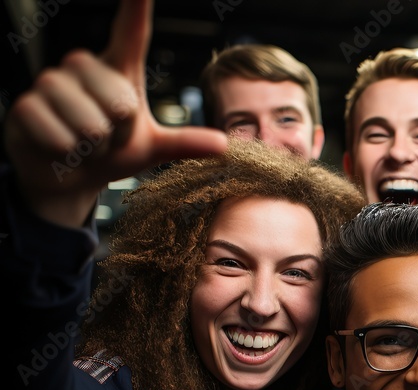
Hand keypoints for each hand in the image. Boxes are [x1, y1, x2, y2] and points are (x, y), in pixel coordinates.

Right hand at [3, 0, 226, 226]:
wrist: (68, 178)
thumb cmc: (110, 153)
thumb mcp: (152, 149)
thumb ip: (184, 144)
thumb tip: (224, 145)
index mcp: (118, 70)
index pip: (131, 32)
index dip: (135, 6)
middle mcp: (83, 67)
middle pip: (117, 100)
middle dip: (119, 131)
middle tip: (106, 138)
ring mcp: (51, 83)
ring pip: (86, 120)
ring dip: (91, 144)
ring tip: (83, 143)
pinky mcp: (26, 105)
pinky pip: (56, 132)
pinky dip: (64, 150)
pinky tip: (60, 147)